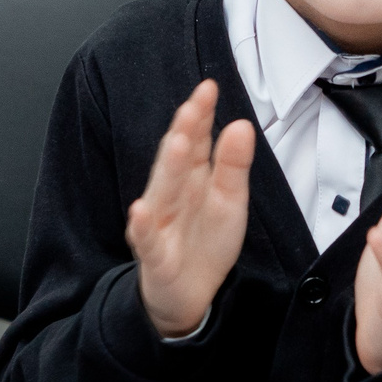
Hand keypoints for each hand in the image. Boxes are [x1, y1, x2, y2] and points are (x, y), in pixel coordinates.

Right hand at [126, 79, 254, 337]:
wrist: (189, 294)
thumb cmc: (207, 241)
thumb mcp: (230, 201)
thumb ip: (233, 164)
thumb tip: (241, 123)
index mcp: (192, 178)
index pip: (196, 140)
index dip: (200, 115)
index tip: (209, 87)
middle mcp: (172, 195)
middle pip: (177, 161)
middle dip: (184, 133)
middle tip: (193, 106)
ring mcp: (160, 224)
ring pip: (162, 193)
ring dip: (168, 169)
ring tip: (178, 143)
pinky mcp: (156, 257)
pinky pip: (147, 240)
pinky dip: (142, 226)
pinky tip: (140, 210)